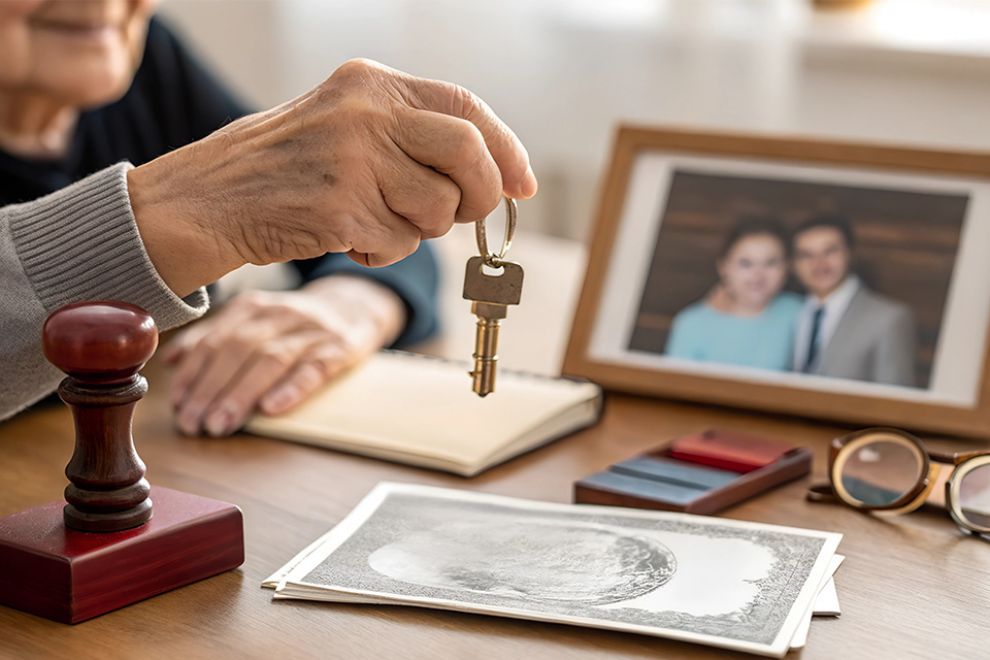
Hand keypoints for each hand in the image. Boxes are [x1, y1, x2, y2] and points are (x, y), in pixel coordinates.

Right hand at [128, 58, 536, 296]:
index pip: (466, 106)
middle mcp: (365, 112)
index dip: (504, 149)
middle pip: (468, 154)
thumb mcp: (345, 126)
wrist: (206, 200)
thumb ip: (413, 139)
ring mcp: (352, 158)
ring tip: (368, 218)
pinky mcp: (340, 207)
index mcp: (369, 83)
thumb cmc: (284, 169)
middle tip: (458, 217)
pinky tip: (341, 233)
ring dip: (415, 230)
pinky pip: (399, 243)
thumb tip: (498, 177)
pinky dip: (379, 249)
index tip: (522, 184)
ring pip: (438, 209)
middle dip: (478, 196)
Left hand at [164, 275, 405, 436]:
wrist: (357, 307)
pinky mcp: (341, 348)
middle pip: (238, 350)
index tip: (177, 404)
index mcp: (254, 307)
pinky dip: (291, 388)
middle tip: (193, 423)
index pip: (215, 339)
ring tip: (220, 425)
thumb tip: (171, 361)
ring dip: (240, 394)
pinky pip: (314, 368)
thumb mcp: (256, 320)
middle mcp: (281, 313)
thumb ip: (215, 337)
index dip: (193, 372)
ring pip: (270, 359)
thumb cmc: (297, 324)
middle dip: (210, 389)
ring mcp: (312, 330)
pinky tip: (271, 408)